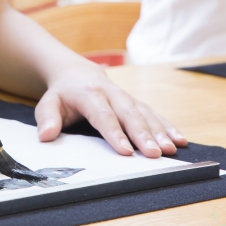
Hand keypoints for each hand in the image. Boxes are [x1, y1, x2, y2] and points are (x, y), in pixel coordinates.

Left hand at [33, 64, 186, 157]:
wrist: (76, 72)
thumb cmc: (62, 93)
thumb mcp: (48, 103)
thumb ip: (47, 118)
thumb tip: (46, 136)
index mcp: (89, 94)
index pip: (103, 115)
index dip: (114, 133)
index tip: (125, 150)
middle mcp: (111, 93)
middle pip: (130, 114)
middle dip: (144, 134)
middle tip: (155, 154)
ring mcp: (126, 97)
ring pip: (145, 113)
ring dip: (160, 131)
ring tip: (171, 149)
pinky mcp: (136, 102)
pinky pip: (154, 113)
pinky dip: (168, 126)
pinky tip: (180, 139)